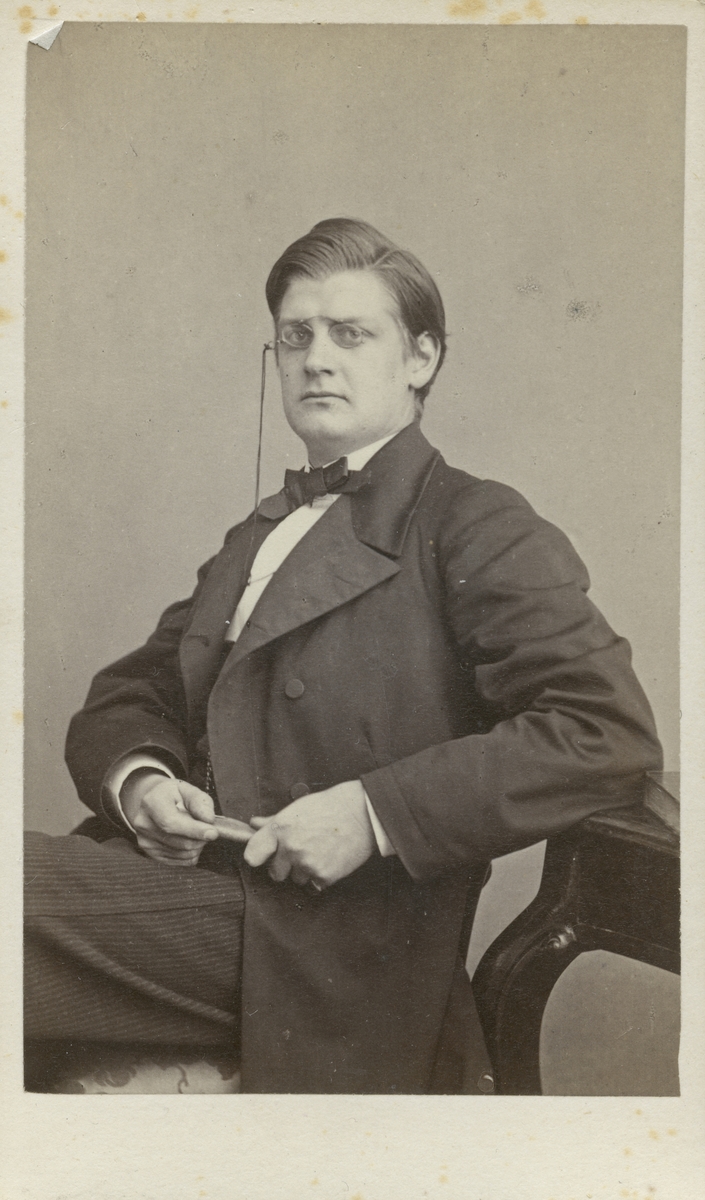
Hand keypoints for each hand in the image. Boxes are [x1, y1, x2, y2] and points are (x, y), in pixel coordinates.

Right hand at [121, 770, 218, 866]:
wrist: (153, 803)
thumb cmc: (173, 795)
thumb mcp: (188, 789)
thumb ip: (200, 802)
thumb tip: (208, 820)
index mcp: (151, 802)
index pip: (171, 823)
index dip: (194, 830)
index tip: (213, 832)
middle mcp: (143, 823)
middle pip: (179, 842)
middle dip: (200, 839)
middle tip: (209, 830)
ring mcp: (144, 840)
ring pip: (181, 854)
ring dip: (197, 846)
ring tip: (197, 832)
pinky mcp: (150, 853)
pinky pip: (179, 861)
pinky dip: (190, 854)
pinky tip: (189, 840)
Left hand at [243, 780, 374, 889]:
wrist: (361, 814)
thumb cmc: (329, 807)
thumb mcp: (297, 808)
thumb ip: (273, 821)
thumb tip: (253, 824)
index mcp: (280, 829)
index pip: (252, 855)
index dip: (258, 857)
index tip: (264, 857)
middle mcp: (291, 848)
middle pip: (275, 873)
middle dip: (285, 866)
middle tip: (301, 853)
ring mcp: (307, 863)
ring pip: (296, 880)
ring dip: (305, 872)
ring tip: (320, 853)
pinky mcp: (324, 876)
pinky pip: (314, 887)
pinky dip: (320, 878)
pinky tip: (329, 861)